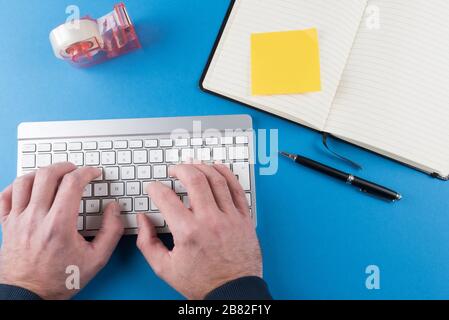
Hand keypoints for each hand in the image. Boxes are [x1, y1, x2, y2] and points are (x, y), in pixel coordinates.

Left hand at [0, 163, 123, 298]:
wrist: (28, 295)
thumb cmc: (60, 279)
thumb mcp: (97, 259)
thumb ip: (111, 231)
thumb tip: (114, 209)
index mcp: (59, 225)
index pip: (72, 183)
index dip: (87, 172)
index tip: (93, 173)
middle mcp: (36, 218)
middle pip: (48, 175)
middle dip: (65, 167)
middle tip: (75, 169)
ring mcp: (18, 220)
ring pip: (25, 181)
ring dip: (42, 172)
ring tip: (54, 175)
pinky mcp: (7, 225)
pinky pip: (5, 196)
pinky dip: (16, 186)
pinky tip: (28, 187)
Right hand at [136, 163, 261, 299]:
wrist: (232, 291)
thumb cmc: (201, 282)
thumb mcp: (165, 268)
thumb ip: (147, 243)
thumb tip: (142, 220)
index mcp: (188, 232)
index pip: (166, 198)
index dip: (155, 188)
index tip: (154, 188)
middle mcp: (210, 220)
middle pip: (194, 180)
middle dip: (180, 169)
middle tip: (174, 170)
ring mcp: (230, 217)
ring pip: (216, 179)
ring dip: (202, 168)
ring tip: (193, 166)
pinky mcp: (244, 218)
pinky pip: (237, 188)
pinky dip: (226, 175)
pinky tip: (217, 169)